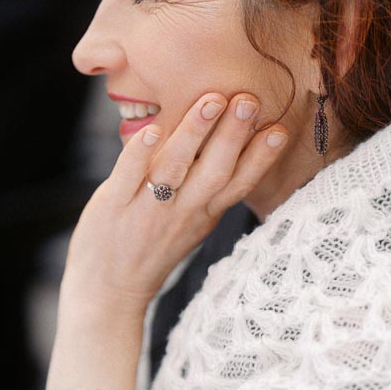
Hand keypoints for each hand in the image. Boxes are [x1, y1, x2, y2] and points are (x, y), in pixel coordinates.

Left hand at [63, 91, 286, 313]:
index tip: (280, 129)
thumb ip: (209, 188)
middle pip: (214, 171)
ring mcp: (147, 208)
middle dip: (233, 135)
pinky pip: (128, 177)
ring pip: (175, 168)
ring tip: (210, 101)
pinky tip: (152, 130)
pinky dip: (139, 154)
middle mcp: (181, 211)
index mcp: (204, 213)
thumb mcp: (192, 222)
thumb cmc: (152, 247)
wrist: (110, 290)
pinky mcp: (113, 206)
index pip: (238, 184)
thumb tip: (233, 139)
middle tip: (248, 99)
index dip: (261, 158)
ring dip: (193, 134)